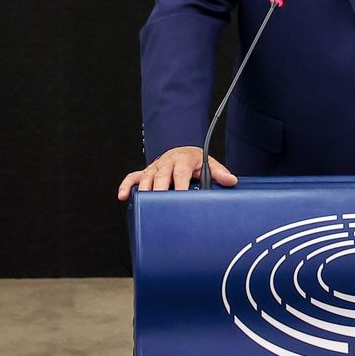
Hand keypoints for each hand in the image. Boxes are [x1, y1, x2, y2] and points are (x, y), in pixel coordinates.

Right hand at [116, 146, 237, 200]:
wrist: (182, 150)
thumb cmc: (194, 161)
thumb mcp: (209, 163)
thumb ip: (219, 172)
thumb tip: (231, 180)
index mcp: (182, 160)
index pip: (180, 173)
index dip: (179, 185)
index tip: (181, 196)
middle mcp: (166, 162)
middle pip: (160, 176)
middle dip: (159, 190)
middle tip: (160, 204)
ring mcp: (154, 167)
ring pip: (145, 178)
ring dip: (143, 190)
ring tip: (143, 205)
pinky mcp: (145, 172)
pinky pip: (132, 177)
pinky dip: (126, 185)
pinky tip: (123, 197)